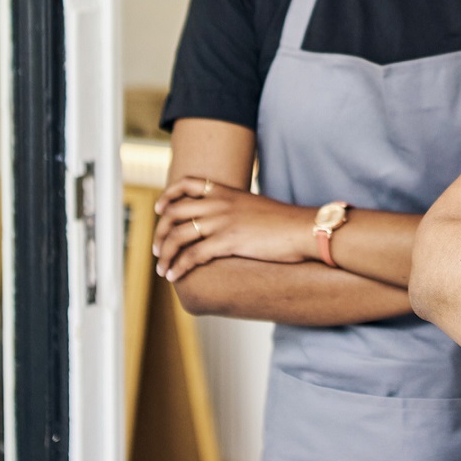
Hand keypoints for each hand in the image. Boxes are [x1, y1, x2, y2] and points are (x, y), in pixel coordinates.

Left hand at [153, 177, 312, 281]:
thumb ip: (236, 209)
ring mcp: (222, 221)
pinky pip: (192, 255)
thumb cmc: (285, 223)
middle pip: (175, 212)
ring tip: (162, 268)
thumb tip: (226, 223)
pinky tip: (174, 276)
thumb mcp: (255, 207)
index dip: (168, 195)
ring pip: (178, 235)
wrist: (304, 229)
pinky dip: (179, 266)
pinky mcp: (228, 241)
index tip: (160, 209)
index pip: (187, 183)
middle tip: (157, 248)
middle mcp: (219, 203)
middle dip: (160, 232)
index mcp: (226, 191)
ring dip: (164, 253)